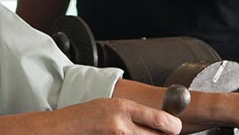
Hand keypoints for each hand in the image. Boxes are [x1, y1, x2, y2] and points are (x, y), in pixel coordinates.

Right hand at [44, 97, 182, 134]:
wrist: (63, 128)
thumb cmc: (85, 116)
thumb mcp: (112, 106)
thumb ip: (134, 113)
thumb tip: (159, 120)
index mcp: (123, 108)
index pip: (160, 120)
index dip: (173, 126)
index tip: (175, 128)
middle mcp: (121, 126)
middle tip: (161, 133)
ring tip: (133, 132)